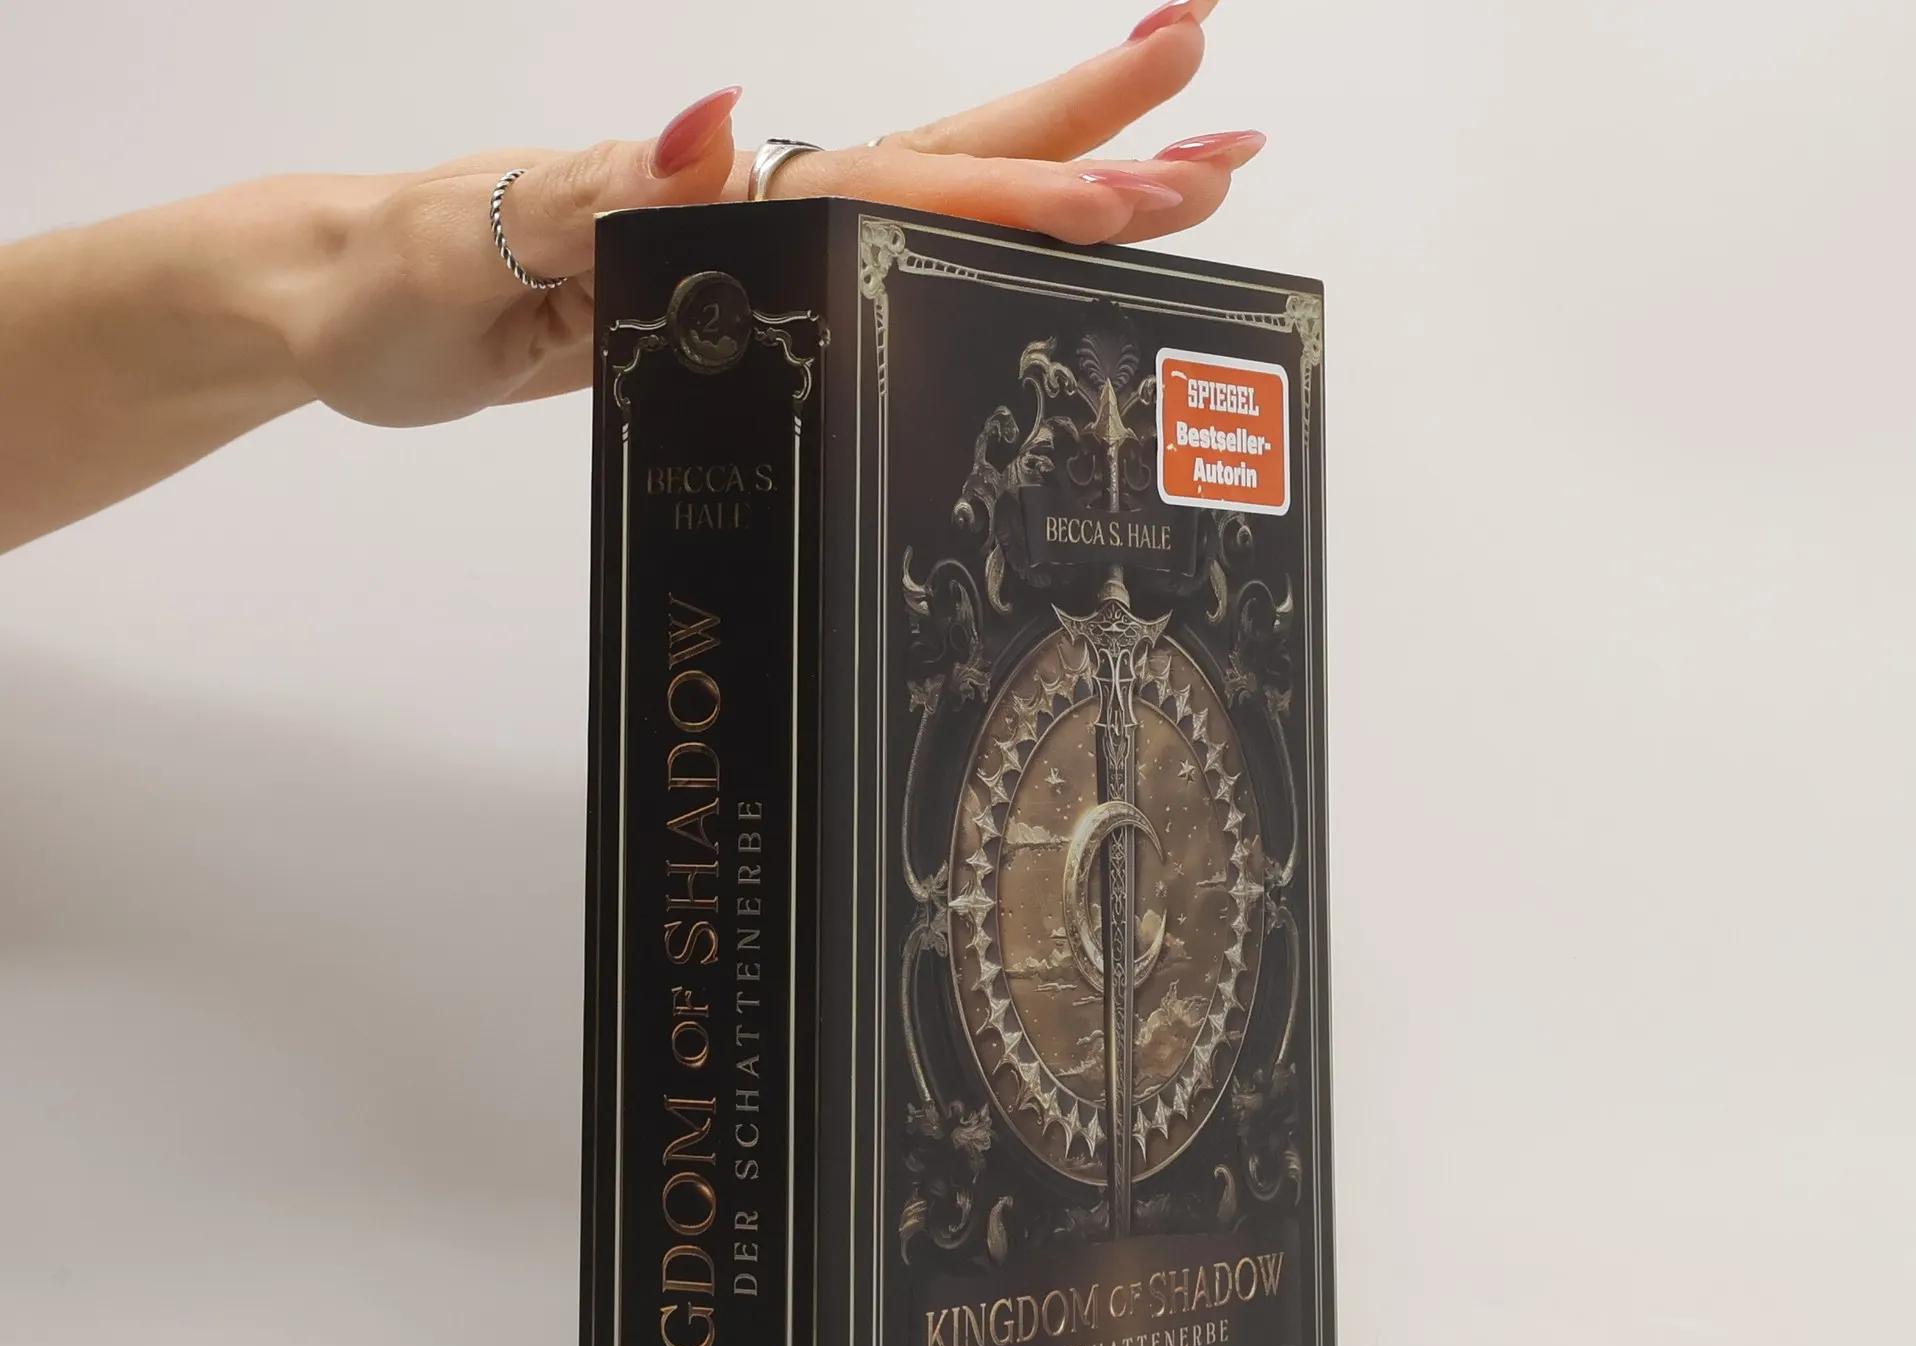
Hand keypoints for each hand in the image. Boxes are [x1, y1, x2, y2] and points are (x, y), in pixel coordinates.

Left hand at [283, 0, 1263, 425]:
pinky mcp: (735, 296)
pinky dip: (959, 260)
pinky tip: (1016, 264)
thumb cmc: (397, 271)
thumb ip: (613, 185)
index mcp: (714, 184)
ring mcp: (750, 247)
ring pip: (928, 204)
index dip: (1022, 178)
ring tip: (1172, 174)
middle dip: (1091, 139)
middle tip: (1224, 129)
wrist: (341, 300)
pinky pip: (871, 271)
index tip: (1141, 179)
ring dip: (1054, 184)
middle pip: (950, 152)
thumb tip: (728, 126)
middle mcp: (751, 201)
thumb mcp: (490, 234)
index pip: (898, 174)